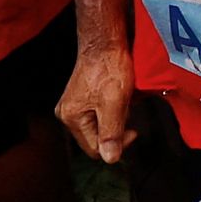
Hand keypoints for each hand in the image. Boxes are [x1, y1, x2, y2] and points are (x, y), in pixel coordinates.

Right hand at [57, 39, 137, 165]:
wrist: (106, 42)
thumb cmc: (109, 68)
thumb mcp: (114, 103)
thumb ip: (111, 132)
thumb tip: (110, 159)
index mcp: (71, 118)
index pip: (95, 149)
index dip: (117, 144)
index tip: (133, 130)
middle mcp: (68, 114)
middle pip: (96, 139)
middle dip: (115, 129)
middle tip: (126, 110)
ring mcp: (74, 105)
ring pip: (100, 127)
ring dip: (116, 119)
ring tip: (122, 100)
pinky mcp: (83, 98)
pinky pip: (100, 115)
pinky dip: (113, 110)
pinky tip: (118, 96)